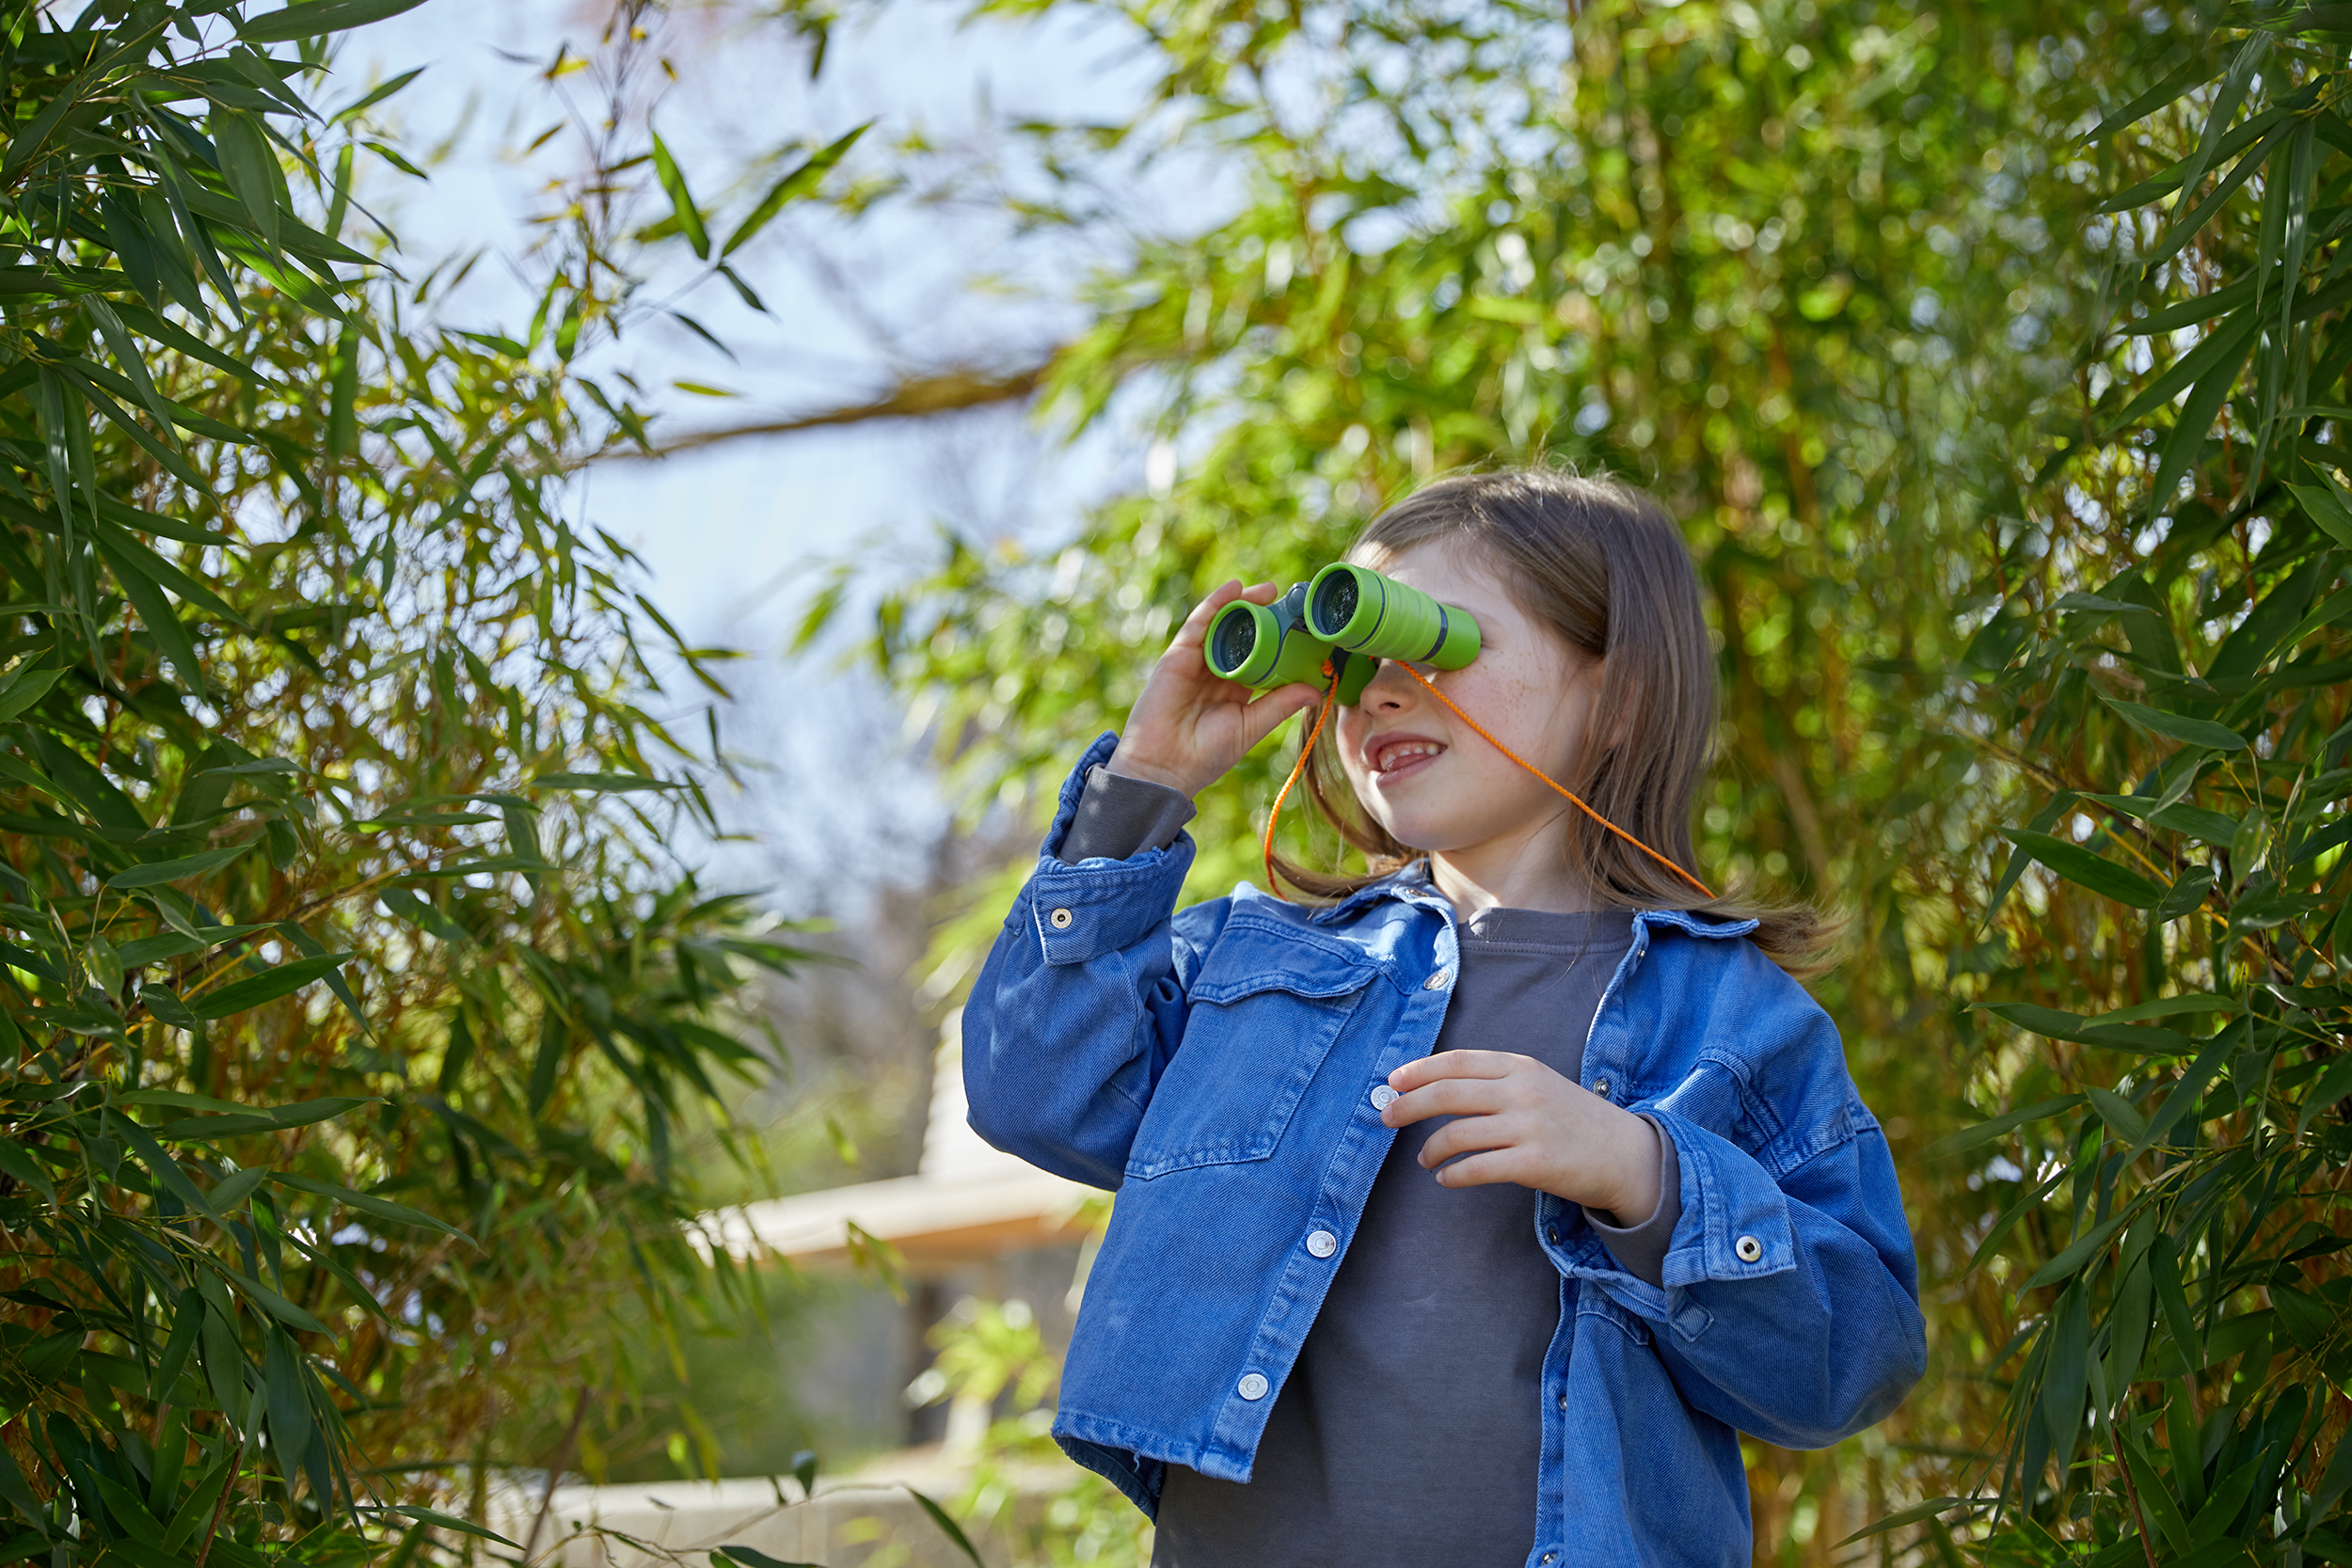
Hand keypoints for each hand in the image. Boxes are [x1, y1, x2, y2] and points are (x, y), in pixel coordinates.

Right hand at [1106, 579, 1325, 797]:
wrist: (1165, 766)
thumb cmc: (1207, 754)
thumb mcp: (1252, 725)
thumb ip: (1280, 704)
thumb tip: (1318, 689)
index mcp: (1235, 689)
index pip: (1261, 656)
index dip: (1280, 640)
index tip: (1304, 627)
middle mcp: (1216, 672)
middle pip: (1243, 636)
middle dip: (1265, 616)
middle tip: (1291, 601)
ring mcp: (1196, 662)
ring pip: (1222, 625)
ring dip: (1244, 604)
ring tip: (1270, 590)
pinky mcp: (1178, 656)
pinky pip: (1199, 624)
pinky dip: (1216, 603)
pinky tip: (1234, 588)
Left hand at [1380, 1050, 1662, 1220]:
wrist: (1626, 1154)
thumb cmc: (1574, 1121)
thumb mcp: (1538, 1085)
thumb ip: (1496, 1082)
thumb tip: (1435, 1087)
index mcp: (1521, 1066)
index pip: (1456, 1062)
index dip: (1418, 1071)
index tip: (1393, 1082)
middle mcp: (1523, 1091)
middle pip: (1447, 1093)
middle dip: (1408, 1105)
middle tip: (1386, 1118)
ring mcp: (1530, 1126)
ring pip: (1457, 1133)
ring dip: (1430, 1148)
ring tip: (1424, 1159)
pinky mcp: (1535, 1163)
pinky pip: (1477, 1168)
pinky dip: (1452, 1174)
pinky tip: (1445, 1178)